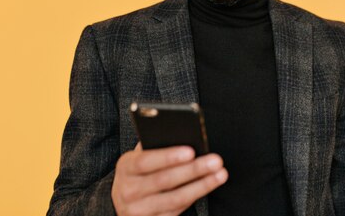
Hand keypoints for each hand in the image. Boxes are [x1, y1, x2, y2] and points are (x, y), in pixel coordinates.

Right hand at [111, 143, 227, 215]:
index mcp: (125, 168)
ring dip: (201, 186)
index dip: (169, 156)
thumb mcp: (139, 156)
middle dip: (193, 170)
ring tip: (220, 174)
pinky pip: (176, 211)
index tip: (191, 151)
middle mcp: (128, 191)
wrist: (123, 200)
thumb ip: (155, 146)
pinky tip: (209, 186)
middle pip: (164, 180)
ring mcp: (138, 210)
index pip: (146, 161)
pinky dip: (195, 197)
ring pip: (175, 199)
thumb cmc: (139, 170)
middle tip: (215, 160)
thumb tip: (184, 135)